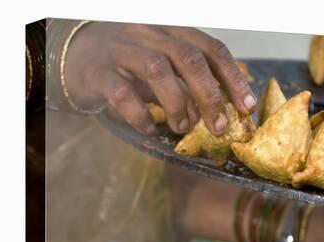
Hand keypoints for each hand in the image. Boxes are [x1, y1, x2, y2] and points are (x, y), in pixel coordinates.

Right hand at [65, 22, 256, 135]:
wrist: (77, 57)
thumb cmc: (128, 64)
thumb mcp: (162, 62)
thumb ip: (187, 78)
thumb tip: (221, 108)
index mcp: (171, 30)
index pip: (210, 48)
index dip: (232, 77)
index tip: (247, 106)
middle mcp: (149, 33)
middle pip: (189, 58)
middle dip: (209, 95)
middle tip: (218, 126)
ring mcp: (122, 49)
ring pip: (158, 69)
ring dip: (177, 104)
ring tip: (182, 128)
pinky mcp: (99, 71)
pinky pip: (123, 93)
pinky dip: (140, 115)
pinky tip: (148, 128)